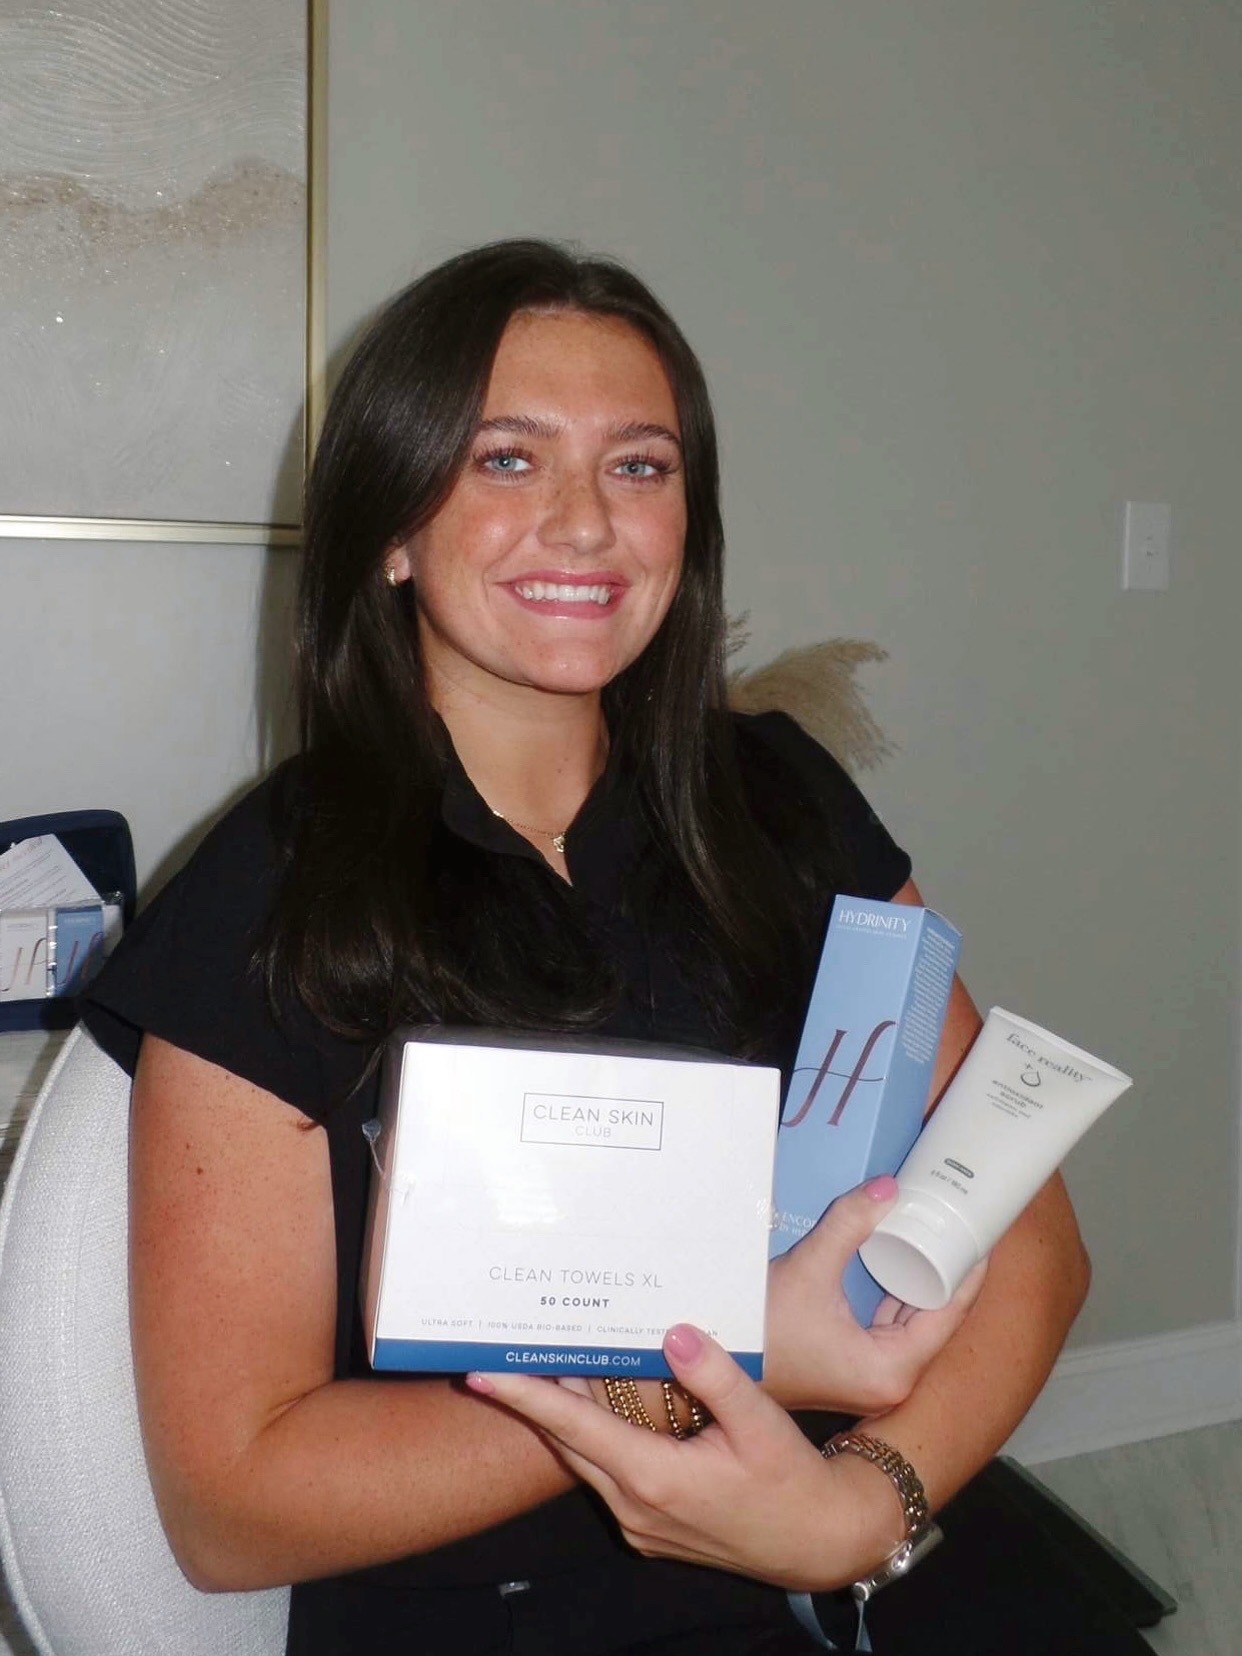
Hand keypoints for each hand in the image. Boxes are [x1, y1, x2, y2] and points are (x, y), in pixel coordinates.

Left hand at [466, 1325, 895, 1591]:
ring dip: (567, 1417)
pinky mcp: (650, 1528)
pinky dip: (597, 1438)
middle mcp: (635, 1506)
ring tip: (549, 1363)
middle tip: (512, 1347)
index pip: (572, 1427)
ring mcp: (639, 1524)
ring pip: (586, 1460)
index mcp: (654, 1478)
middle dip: (536, 1398)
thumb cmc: (791, 1480)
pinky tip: (604, 1403)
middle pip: (569, 1442)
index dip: (525, 1397)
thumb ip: (715, 1376)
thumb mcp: (760, 1423)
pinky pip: (608, 1475)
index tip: (481, 1373)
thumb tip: (673, 1332)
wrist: (818, 1542)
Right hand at [764, 1175, 985, 1413]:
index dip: (969, 1271)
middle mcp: (891, 1380)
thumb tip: (889, 1187)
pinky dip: (896, 1295)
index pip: (950, 1314)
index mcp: (893, 1369)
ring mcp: (873, 1377)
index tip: (982, 1232)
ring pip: (912, 1321)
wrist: (720, 1368)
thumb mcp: (809, 1269)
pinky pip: (891, 1326)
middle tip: (956, 1223)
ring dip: (920, 1280)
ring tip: (933, 1233)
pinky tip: (897, 1261)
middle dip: (946, 1269)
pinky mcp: (856, 1368)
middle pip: (936, 1318)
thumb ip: (850, 1223)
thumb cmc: (761, 1331)